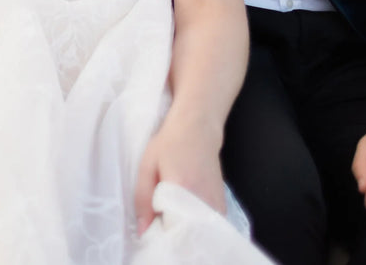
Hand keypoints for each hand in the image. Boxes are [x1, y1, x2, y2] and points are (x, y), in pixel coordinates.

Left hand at [134, 114, 227, 234]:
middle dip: (173, 236)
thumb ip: (143, 200)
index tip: (153, 233)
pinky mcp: (222, 205)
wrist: (198, 129)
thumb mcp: (146, 167)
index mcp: (181, 189)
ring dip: (186, 232)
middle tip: (161, 226)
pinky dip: (198, 228)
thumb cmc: (169, 144)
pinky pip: (209, 228)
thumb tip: (143, 233)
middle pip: (188, 235)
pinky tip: (186, 216)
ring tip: (172, 219)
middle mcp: (203, 200)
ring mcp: (216, 204)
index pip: (172, 229)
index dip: (161, 235)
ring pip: (200, 233)